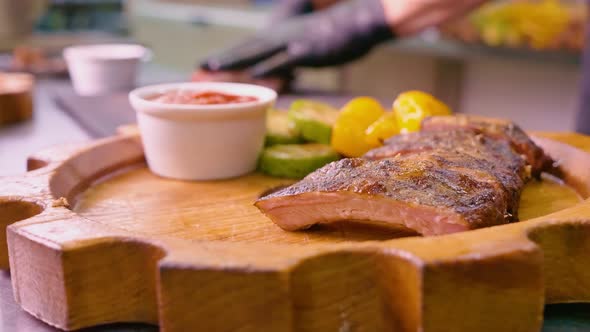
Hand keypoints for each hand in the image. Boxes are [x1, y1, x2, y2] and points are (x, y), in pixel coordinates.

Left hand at [201, 0, 393, 77]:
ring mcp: (293, 42)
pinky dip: (267, 67)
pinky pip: (284, 60)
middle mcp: (282, 35)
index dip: (230, 55)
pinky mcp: (307, 50)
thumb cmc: (341, 35)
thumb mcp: (313, 44)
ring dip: (233, 60)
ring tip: (211, 67)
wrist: (361, 22)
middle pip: (246, 47)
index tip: (210, 64)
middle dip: (222, 58)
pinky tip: (252, 73)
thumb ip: (296, 54)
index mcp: (282, 34)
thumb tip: (288, 66)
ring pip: (257, 52)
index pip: (251, 46)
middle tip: (198, 67)